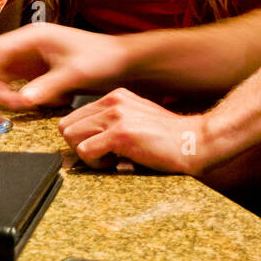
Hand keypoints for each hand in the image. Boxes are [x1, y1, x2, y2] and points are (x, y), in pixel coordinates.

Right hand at [0, 23, 128, 108]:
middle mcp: (29, 45)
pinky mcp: (38, 70)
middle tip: (0, 103)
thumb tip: (23, 99)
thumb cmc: (101, 57)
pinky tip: (35, 103)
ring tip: (21, 105)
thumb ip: (47, 87)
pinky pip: (18, 83)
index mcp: (34, 36)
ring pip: (4, 75)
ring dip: (7, 92)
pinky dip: (21, 95)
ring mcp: (32, 57)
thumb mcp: (74, 74)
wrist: (119, 60)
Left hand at [58, 89, 204, 174]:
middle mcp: (113, 102)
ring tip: (110, 159)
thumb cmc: (168, 137)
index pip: (74, 116)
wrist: (194, 141)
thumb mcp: (137, 117)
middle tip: (102, 155)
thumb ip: (112, 121)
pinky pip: (85, 152)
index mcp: (115, 97)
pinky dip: (96, 164)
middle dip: (79, 146)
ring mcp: (116, 117)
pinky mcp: (120, 134)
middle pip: (66, 127)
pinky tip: (117, 163)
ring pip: (71, 138)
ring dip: (87, 155)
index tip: (97, 148)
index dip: (81, 137)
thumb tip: (85, 137)